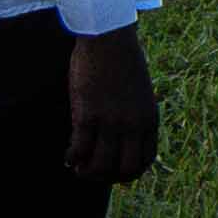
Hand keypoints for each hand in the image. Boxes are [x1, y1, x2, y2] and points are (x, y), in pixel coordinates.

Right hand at [63, 26, 161, 188]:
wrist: (110, 39)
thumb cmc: (123, 63)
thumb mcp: (140, 94)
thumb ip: (136, 116)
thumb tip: (125, 138)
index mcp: (149, 119)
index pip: (144, 162)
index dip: (127, 173)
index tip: (112, 171)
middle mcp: (134, 125)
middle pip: (125, 171)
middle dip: (107, 178)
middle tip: (92, 172)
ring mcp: (111, 121)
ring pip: (100, 166)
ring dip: (87, 173)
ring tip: (78, 167)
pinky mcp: (88, 115)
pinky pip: (79, 150)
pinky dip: (72, 158)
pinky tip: (67, 155)